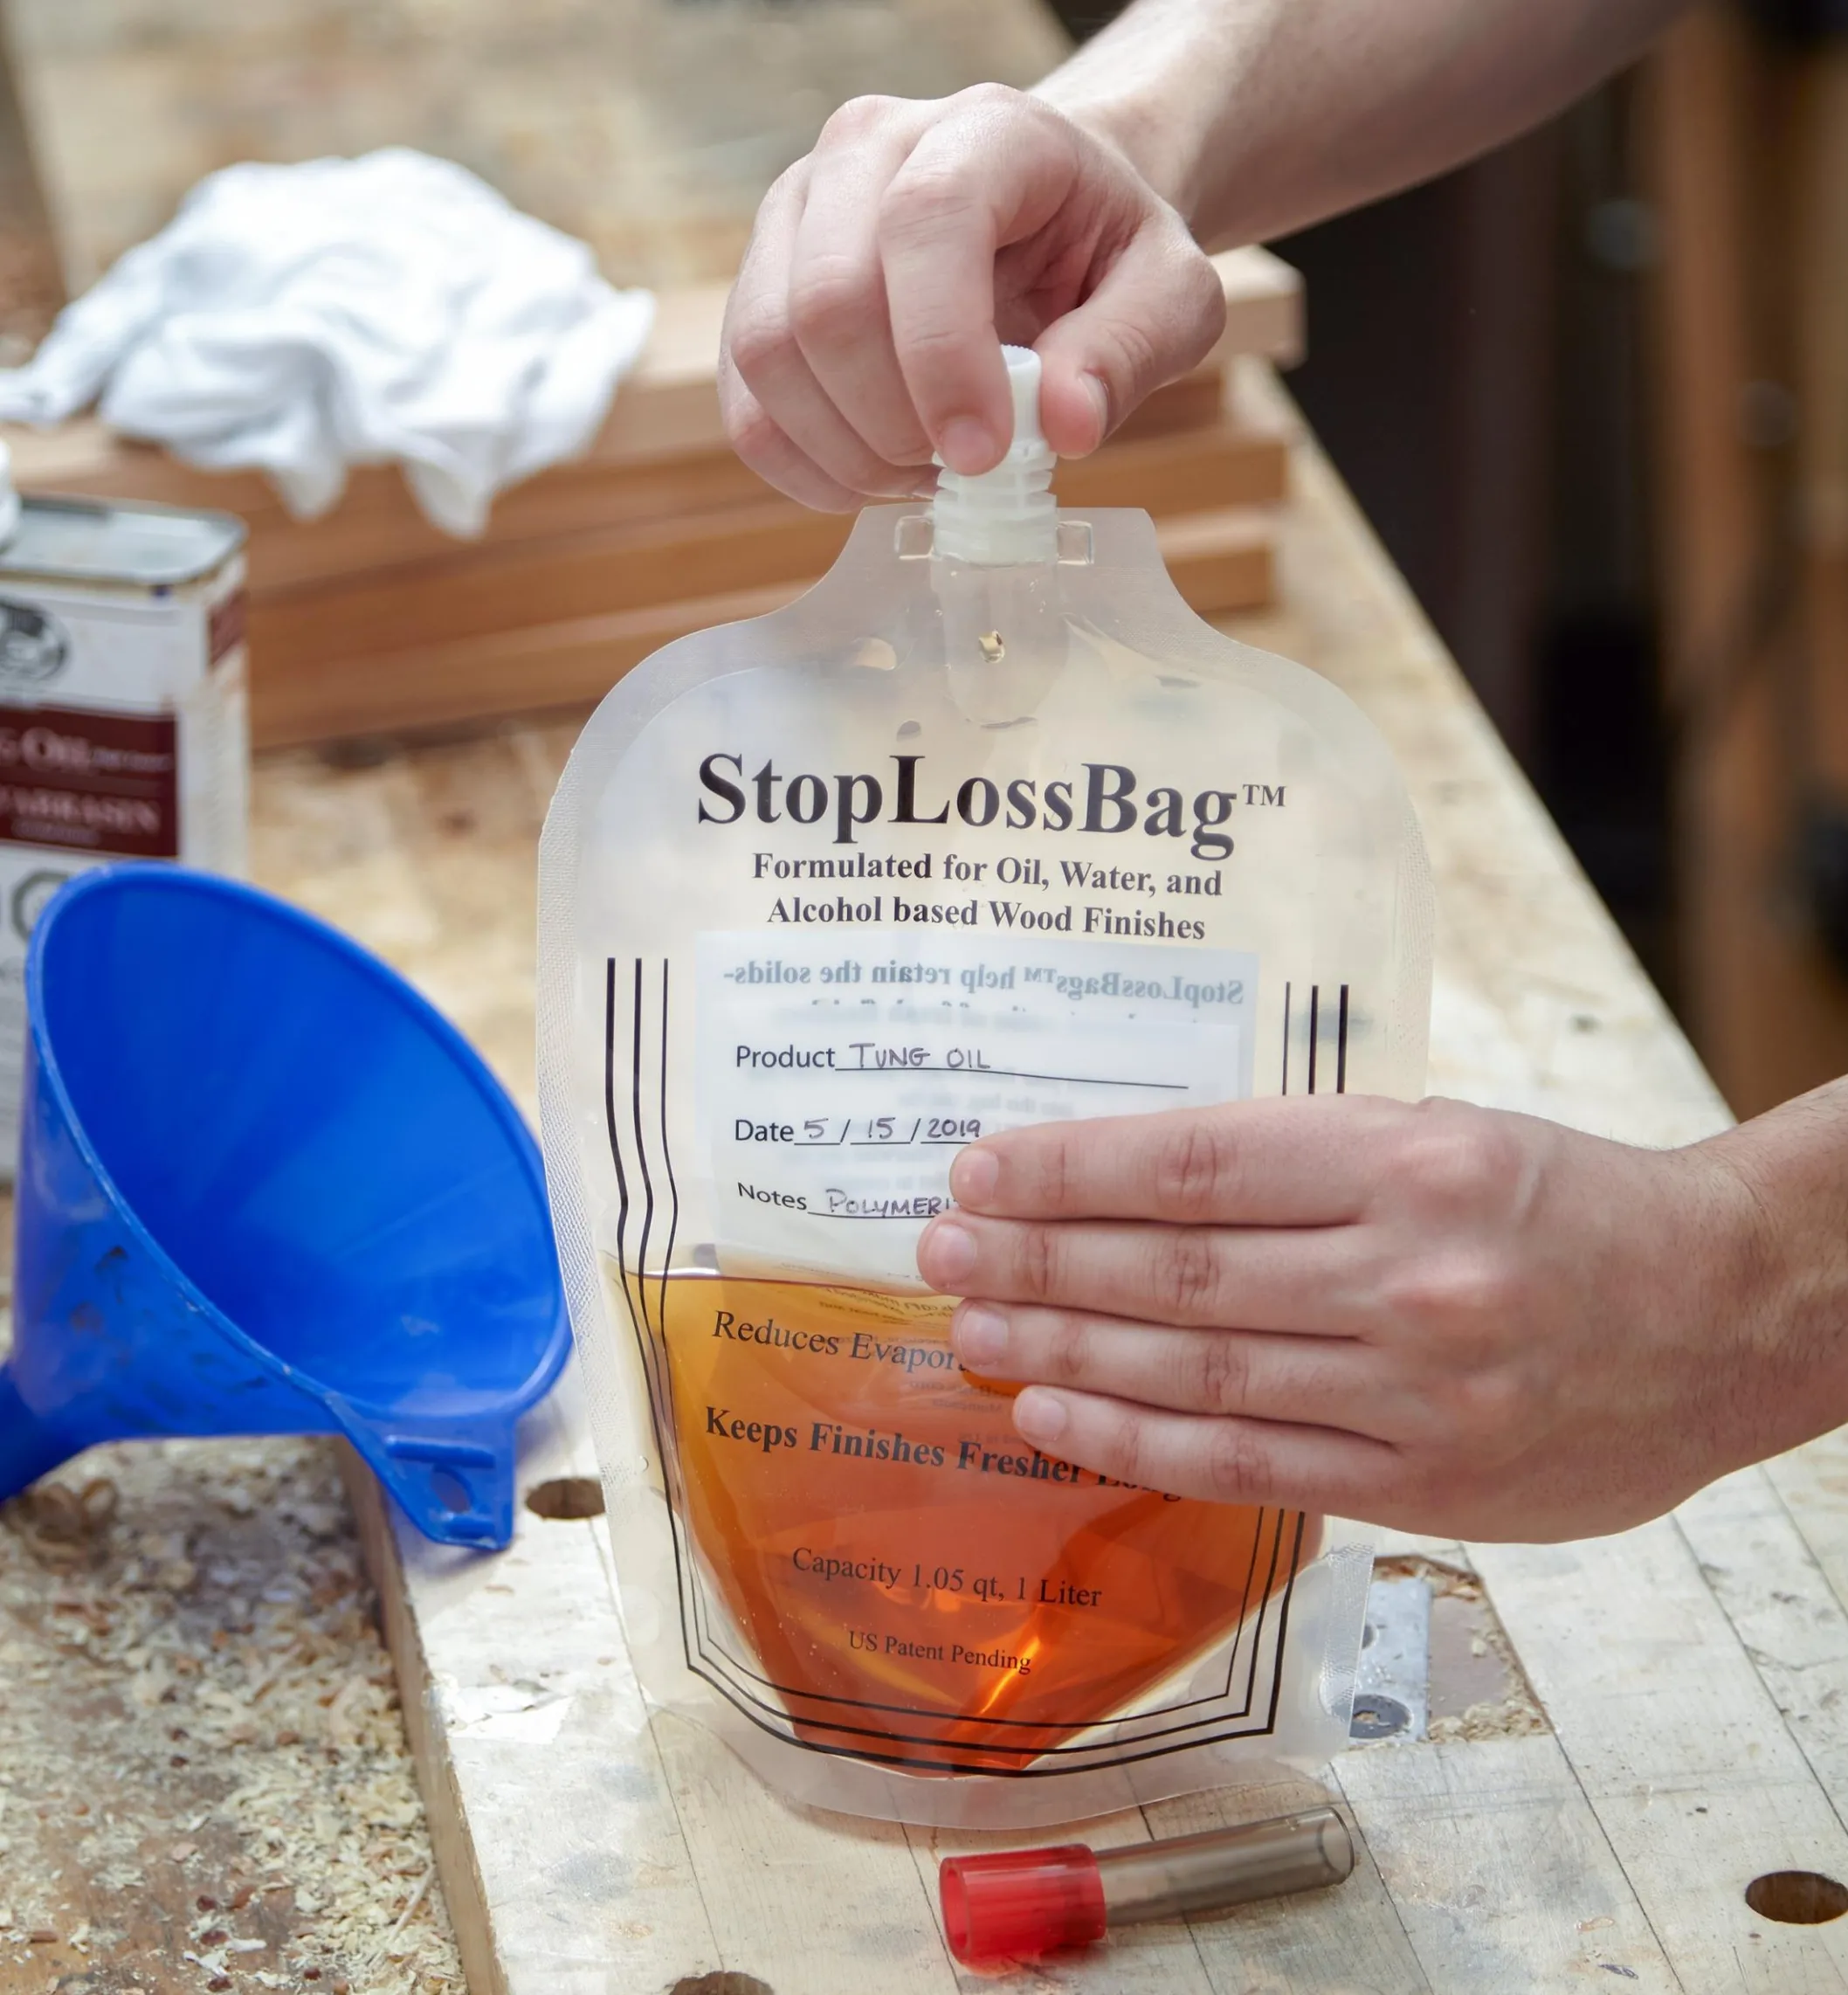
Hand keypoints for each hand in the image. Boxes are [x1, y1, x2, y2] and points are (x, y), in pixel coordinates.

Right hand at [719, 84, 1224, 509]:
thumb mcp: (1169, 292)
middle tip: (964, 467)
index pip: (924, 227)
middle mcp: (863, 152)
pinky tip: (878, 474)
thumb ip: (1131, 350)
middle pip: (826, 303)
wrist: (1048, 224)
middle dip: (894, 423)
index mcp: (981, 132)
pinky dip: (809, 469)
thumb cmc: (1104, 253)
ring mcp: (794, 215)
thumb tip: (1064, 426)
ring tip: (927, 470)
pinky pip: (746, 405)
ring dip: (849, 453)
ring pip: (767, 356)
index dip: (942, 357)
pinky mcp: (758, 288)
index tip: (985, 455)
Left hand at [913, 1094, 1820, 1540]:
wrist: (1724, 1313)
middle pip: (1176, 1270)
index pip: (1197, 1164)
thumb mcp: (1441, 1134)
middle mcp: (1409, 1273)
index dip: (1071, 1171)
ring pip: (1197, 1370)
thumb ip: (1301, 1165)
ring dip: (1064, 1352)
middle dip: (1040, 1261)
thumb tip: (1125, 1188)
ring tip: (974, 1330)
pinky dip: (1137, 1439)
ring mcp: (1416, 1389)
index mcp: (1410, 1159)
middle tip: (943, 1252)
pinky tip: (1054, 1416)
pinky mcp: (1423, 1483)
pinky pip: (1248, 1464)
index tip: (982, 1171)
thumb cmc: (1565, 1206)